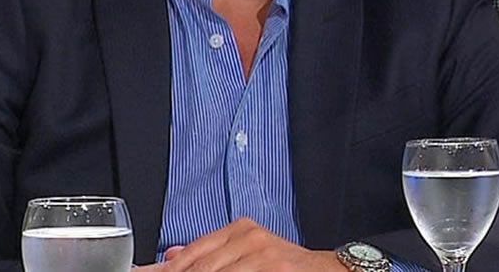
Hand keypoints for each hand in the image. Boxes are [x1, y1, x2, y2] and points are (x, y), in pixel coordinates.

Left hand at [138, 218, 346, 270]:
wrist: (334, 271)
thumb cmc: (289, 266)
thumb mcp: (252, 251)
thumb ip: (213, 253)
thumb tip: (170, 256)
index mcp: (241, 230)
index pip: (192, 253)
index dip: (164, 269)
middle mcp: (249, 239)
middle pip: (199, 268)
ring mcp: (262, 257)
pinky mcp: (274, 268)